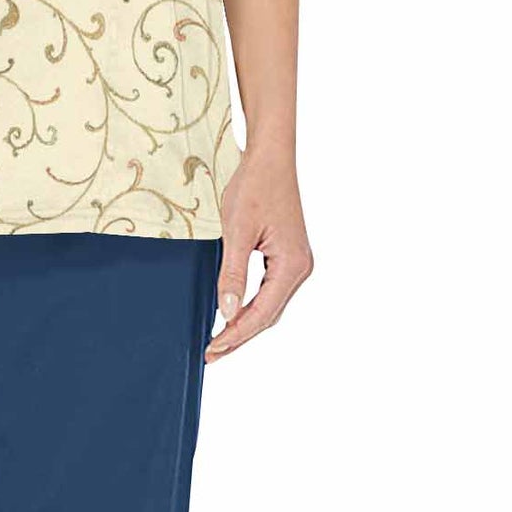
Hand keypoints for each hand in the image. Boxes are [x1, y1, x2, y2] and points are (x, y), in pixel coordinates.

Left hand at [205, 150, 313, 361]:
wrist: (270, 157)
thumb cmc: (254, 186)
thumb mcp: (237, 230)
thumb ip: (232, 273)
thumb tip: (227, 312)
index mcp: (292, 265)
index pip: (262, 313)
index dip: (236, 335)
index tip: (213, 349)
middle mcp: (300, 268)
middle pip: (269, 315)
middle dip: (240, 335)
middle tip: (212, 353)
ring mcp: (296, 262)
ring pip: (270, 305)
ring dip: (245, 323)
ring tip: (220, 341)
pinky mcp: (287, 255)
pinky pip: (270, 290)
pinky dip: (251, 305)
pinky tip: (234, 312)